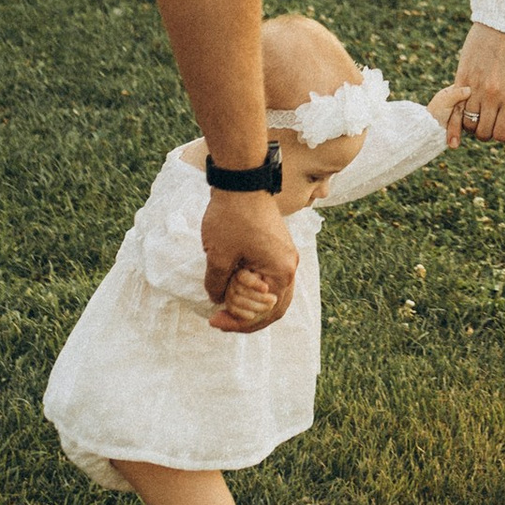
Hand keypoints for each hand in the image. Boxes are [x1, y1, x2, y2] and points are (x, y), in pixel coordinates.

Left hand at [203, 184, 296, 328]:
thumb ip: (217, 285)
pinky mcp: (277, 247)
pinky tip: (233, 287)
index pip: (264, 313)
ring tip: (225, 304)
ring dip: (249, 303)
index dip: (238, 322)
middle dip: (246, 318)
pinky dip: (252, 288)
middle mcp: (290, 266)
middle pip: (274, 308)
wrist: (242, 182)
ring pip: (272, 294)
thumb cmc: (232, 218)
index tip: (214, 320)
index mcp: (280, 272)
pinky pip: (269, 278)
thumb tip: (218, 300)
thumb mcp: (218, 257)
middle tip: (219, 320)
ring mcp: (285, 256)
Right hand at [432, 24, 504, 144]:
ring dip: (469, 124)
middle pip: (482, 131)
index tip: (499, 127)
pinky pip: (454, 108)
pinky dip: (453, 121)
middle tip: (485, 121)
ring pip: (466, 123)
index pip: (501, 134)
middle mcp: (493, 96)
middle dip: (483, 131)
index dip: (499, 134)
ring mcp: (476, 88)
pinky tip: (455, 127)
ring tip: (473, 114)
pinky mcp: (461, 79)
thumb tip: (500, 119)